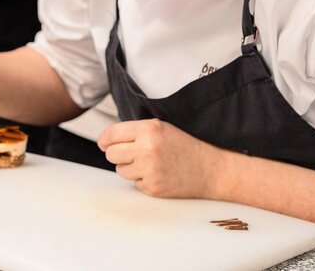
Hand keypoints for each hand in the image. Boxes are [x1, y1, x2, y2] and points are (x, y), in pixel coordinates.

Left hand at [98, 119, 222, 198]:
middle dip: (116, 153)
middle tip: (130, 153)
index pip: (112, 134)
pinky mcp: (153, 188)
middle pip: (111, 154)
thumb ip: (134, 131)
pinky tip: (158, 173)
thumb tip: (106, 140)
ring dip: (129, 168)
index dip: (104, 139)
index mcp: (148, 130)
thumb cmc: (184, 145)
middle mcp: (147, 149)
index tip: (103, 143)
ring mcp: (150, 171)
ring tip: (148, 163)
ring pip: (120, 170)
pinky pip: (134, 184)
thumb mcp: (160, 127)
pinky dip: (142, 180)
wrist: (211, 169)